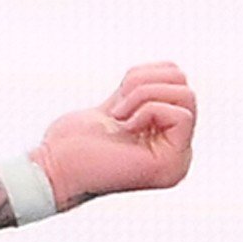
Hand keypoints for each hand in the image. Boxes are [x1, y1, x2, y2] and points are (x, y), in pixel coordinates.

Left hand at [34, 61, 197, 208]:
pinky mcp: (170, 164)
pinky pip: (181, 115)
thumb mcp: (119, 105)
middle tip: (117, 108)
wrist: (55, 170)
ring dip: (145, 93)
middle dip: (146, 83)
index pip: (179, 86)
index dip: (148, 77)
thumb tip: (174, 71)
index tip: (118, 101)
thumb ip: (146, 94)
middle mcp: (177, 153)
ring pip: (186, 95)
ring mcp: (177, 161)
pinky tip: (125, 126)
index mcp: (166, 141)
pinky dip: (149, 108)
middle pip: (186, 88)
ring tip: (119, 115)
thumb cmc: (76, 142)